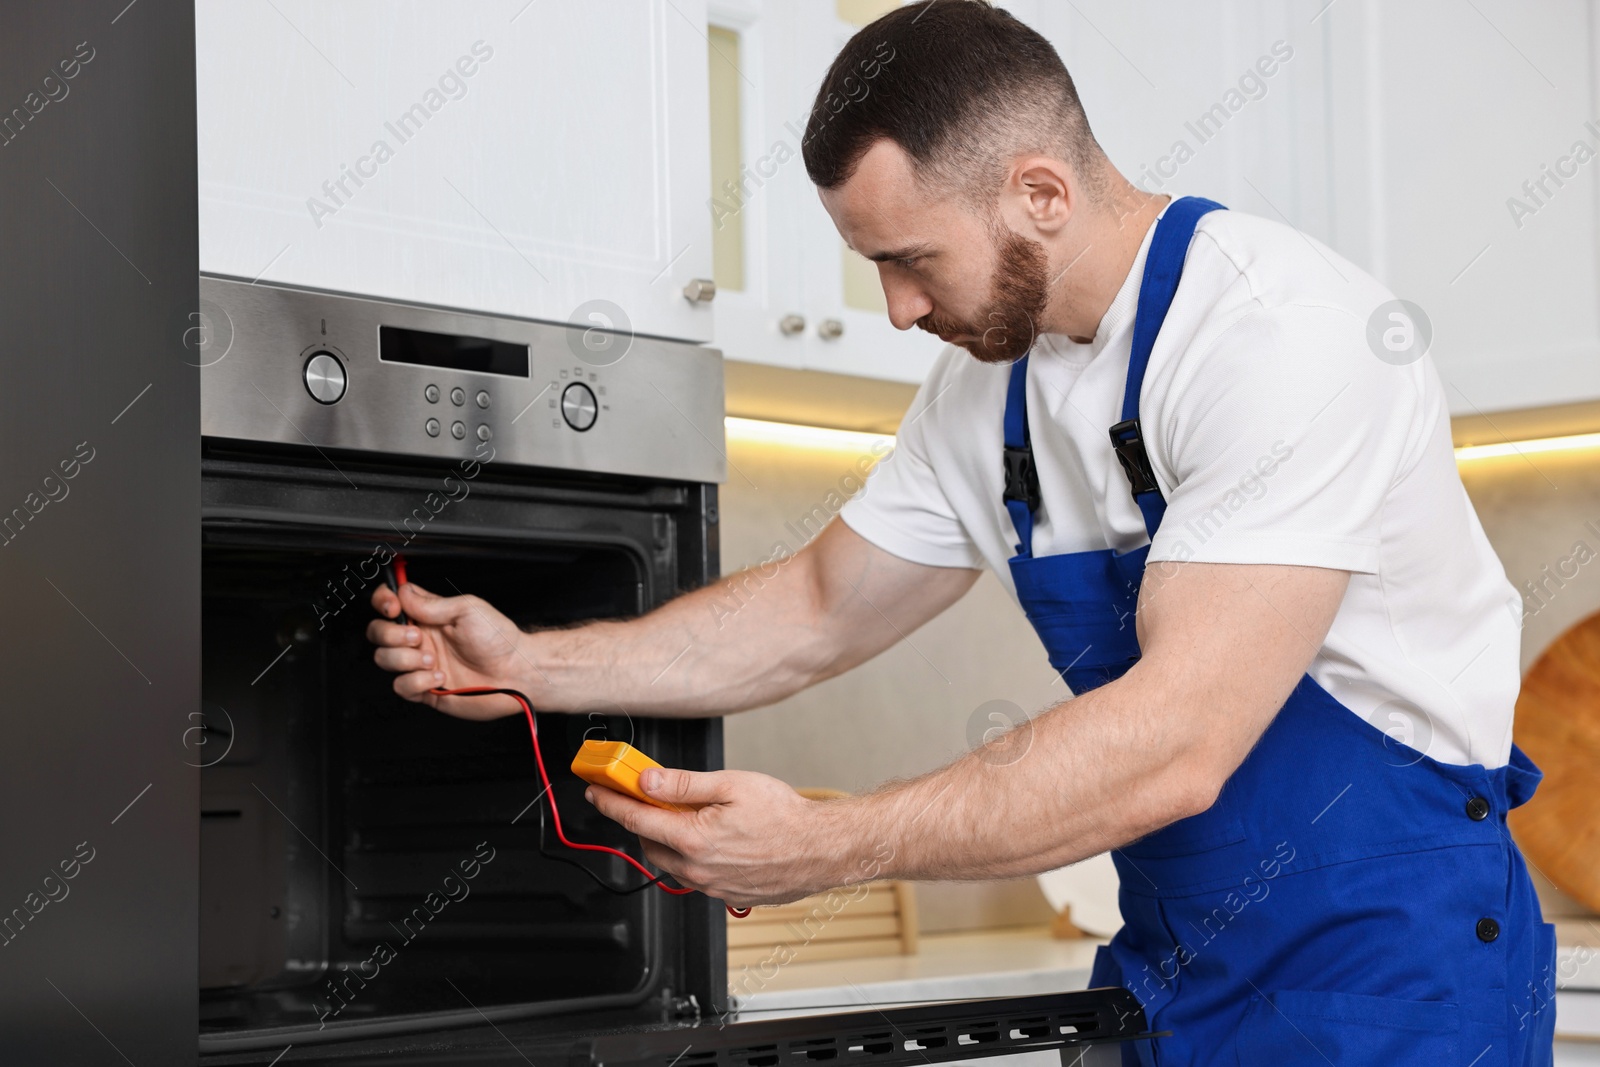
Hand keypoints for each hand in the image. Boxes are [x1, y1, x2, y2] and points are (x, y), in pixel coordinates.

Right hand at [367, 581, 532, 718]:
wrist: (516, 673)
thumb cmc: (500, 639)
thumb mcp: (468, 609)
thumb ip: (432, 603)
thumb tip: (404, 594)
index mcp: (429, 616)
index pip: (390, 603)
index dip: (383, 602)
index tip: (392, 606)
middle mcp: (421, 639)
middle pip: (378, 632)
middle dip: (391, 634)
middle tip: (419, 637)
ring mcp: (420, 665)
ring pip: (384, 660)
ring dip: (406, 659)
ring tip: (434, 660)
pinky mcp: (425, 689)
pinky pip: (401, 686)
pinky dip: (417, 682)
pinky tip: (440, 677)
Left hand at [585, 768, 887, 907]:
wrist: (822, 849)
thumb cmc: (786, 816)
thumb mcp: (731, 785)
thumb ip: (683, 785)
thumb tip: (647, 781)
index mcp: (694, 838)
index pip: (637, 818)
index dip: (612, 803)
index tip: (596, 792)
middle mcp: (697, 868)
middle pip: (649, 843)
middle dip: (640, 820)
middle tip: (644, 797)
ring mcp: (710, 886)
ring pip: (671, 863)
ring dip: (666, 840)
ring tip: (684, 816)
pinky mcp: (726, 896)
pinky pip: (694, 877)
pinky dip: (689, 857)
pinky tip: (709, 839)